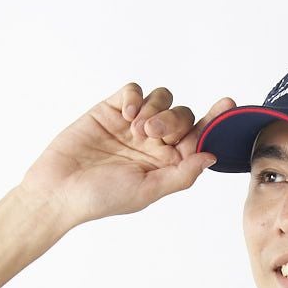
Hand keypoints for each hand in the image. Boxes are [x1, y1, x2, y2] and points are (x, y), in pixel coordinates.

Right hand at [17, 83, 235, 228]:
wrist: (60, 189)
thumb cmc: (102, 197)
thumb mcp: (148, 190)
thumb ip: (181, 174)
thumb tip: (211, 156)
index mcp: (167, 164)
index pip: (197, 139)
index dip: (214, 121)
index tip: (227, 105)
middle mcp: (154, 143)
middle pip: (182, 116)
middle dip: (174, 121)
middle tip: (153, 134)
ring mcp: (133, 124)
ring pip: (162, 99)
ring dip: (156, 109)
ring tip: (136, 128)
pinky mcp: (112, 109)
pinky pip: (135, 90)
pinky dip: (136, 97)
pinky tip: (126, 114)